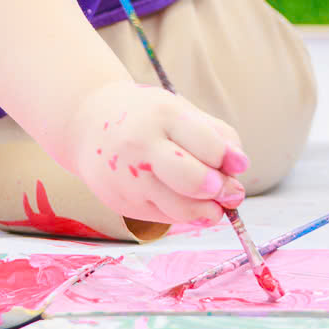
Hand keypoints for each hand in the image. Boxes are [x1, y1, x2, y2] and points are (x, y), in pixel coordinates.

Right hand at [64, 79, 248, 227]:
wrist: (88, 123)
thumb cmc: (147, 117)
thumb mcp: (181, 110)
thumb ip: (217, 135)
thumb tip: (240, 167)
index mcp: (163, 116)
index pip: (209, 146)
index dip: (230, 160)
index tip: (238, 165)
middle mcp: (142, 147)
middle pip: (194, 181)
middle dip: (220, 190)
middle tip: (230, 192)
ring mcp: (130, 179)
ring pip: (182, 209)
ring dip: (208, 212)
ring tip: (215, 206)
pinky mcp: (123, 203)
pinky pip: (165, 218)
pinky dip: (184, 215)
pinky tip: (186, 202)